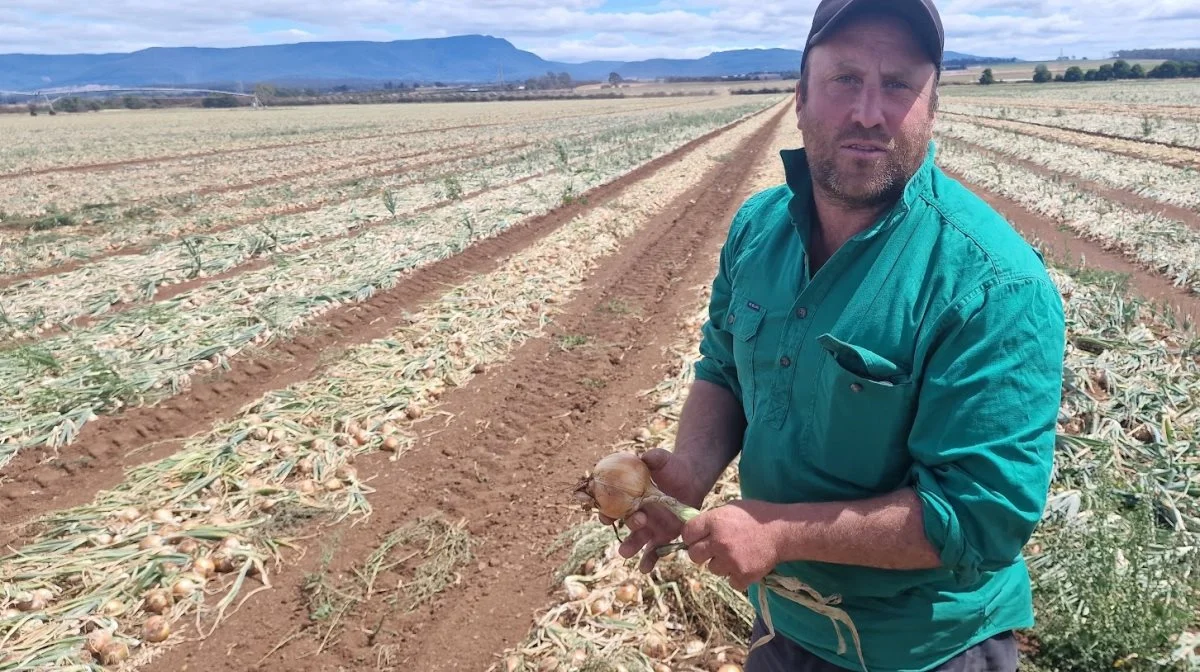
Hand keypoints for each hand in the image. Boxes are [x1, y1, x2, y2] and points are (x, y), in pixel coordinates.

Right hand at [600, 448, 705, 573]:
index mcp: (630, 496)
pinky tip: (645, 568)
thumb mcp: (663, 459)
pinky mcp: (662, 536)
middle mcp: (636, 513)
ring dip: (630, 547)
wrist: (690, 479)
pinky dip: (648, 560)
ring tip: (625, 553)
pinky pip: (654, 551)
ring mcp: (649, 527)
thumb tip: (643, 456)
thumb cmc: (672, 467)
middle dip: (626, 526)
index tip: (606, 516)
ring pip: (635, 540)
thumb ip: (653, 457)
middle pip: (625, 524)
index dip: (606, 512)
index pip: (612, 507)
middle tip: (639, 522)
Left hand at [681, 500, 780, 590]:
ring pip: (712, 569)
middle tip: (715, 550)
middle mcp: (719, 542)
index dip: (691, 536)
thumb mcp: (731, 508)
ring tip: (736, 555)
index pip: (686, 533)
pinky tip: (745, 564)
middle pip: (693, 555)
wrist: (782, 531)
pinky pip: (730, 581)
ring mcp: (730, 560)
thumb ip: (712, 520)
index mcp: (714, 521)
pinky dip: (737, 576)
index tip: (698, 538)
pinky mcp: (742, 575)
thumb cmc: (757, 516)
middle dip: (702, 553)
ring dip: (721, 564)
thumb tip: (694, 531)